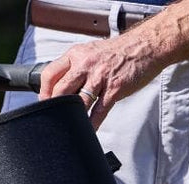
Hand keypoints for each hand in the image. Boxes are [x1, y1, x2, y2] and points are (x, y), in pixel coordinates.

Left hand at [38, 33, 163, 128]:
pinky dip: (92, 125)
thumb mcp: (90, 52)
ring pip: (78, 103)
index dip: (44, 92)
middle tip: (54, 120)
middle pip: (61, 91)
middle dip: (55, 108)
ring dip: (73, 118)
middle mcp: (86, 65)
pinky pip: (98, 112)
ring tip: (69, 128)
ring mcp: (100, 77)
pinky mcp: (114, 89)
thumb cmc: (117, 53)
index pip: (50, 74)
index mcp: (76, 55)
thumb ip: (75, 68)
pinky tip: (89, 131)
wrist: (145, 46)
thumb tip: (60, 88)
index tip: (44, 104)